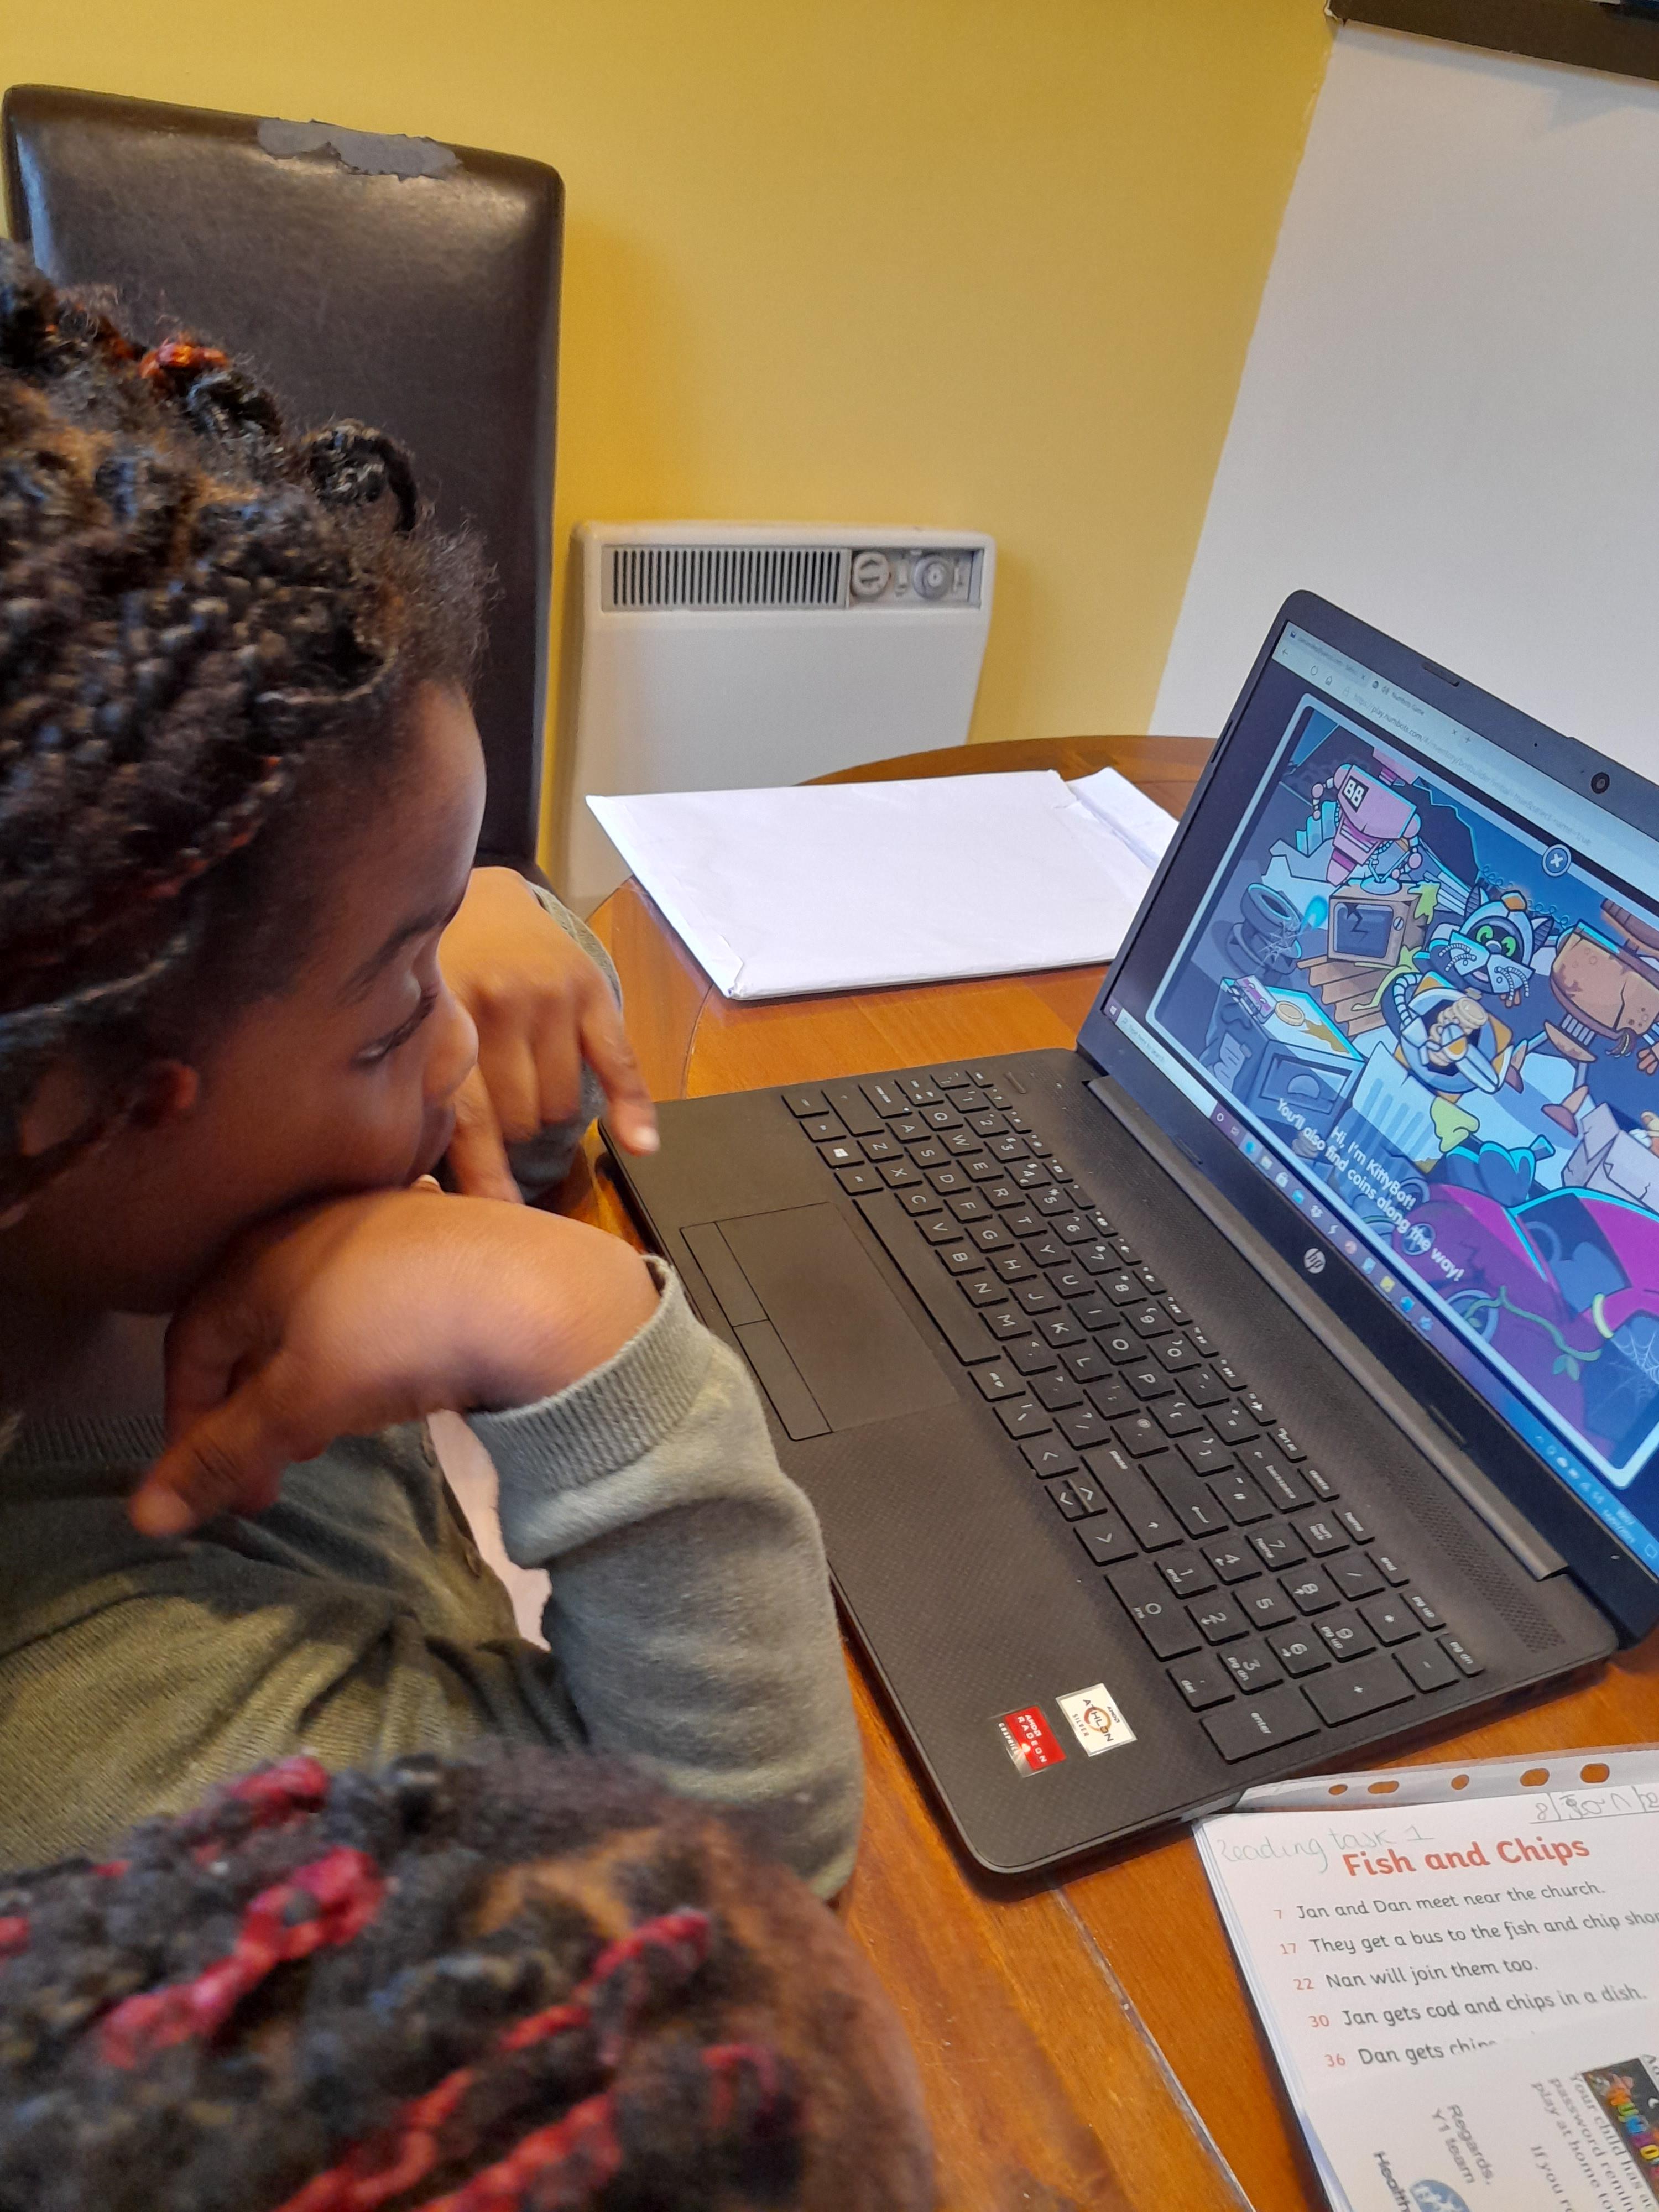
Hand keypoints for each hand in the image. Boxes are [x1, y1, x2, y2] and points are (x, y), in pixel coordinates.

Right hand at [128, 1184, 658, 1536]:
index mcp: (258, 1253)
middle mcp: (310, 1225)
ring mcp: (379, 1225)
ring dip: (303, 1383)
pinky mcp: (440, 1241)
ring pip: (313, 1314)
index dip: (187, 1421)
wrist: (540, 1292)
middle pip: (251, 1327)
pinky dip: (359, 1351)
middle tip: (271, 1480)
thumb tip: (141, 1517)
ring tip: (322, 1437)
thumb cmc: (397, 1336)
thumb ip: (222, 1453)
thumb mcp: (301, 1401)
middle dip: (249, 1412)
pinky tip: (387, 1380)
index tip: (211, 1488)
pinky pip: (372, 1300)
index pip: (190, 1342)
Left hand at [439, 867, 657, 1201]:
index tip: (496, 1228)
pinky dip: (632, 1107)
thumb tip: (431, 1187)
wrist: (480, 895)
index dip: (484, 1178)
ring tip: (524, 1085)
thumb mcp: (414, 1025)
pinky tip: (642, 1145)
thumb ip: (423, 1090)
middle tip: (493, 1117)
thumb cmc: (438, 977)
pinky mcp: (588, 987)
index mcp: (445, 1020)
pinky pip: (619, 1063)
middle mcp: (497, 1005)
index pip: (470, 1120)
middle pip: (519, 1121)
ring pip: (561, 1105)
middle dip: (508, 1133)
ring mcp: (547, 995)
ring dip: (545, 1113)